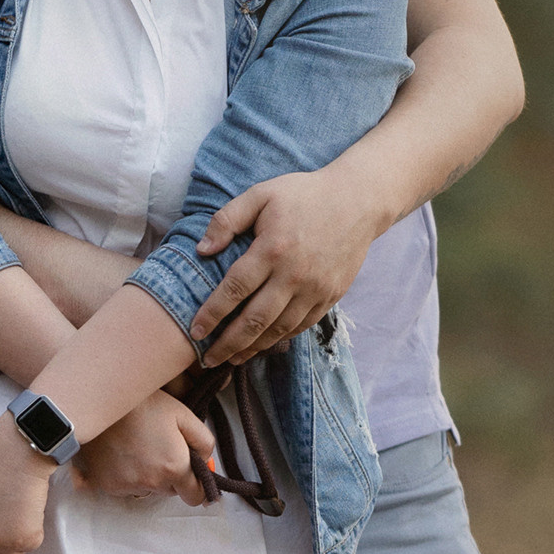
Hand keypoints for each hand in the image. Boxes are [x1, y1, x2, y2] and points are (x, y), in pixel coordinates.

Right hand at [76, 394, 215, 502]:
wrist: (102, 402)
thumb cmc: (145, 404)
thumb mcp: (184, 415)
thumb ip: (204, 442)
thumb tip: (205, 461)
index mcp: (174, 467)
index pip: (194, 497)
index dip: (197, 486)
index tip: (192, 476)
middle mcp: (151, 482)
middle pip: (170, 491)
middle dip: (171, 477)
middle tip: (161, 450)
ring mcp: (127, 486)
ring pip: (148, 490)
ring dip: (149, 477)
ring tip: (139, 449)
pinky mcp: (108, 485)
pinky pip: (127, 488)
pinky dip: (128, 476)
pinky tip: (124, 454)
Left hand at [190, 171, 384, 361]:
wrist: (358, 200)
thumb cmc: (304, 195)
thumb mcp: (261, 194)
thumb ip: (227, 219)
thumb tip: (201, 250)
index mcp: (273, 249)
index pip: (235, 289)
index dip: (212, 314)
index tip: (195, 331)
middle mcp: (294, 274)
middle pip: (255, 320)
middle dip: (228, 344)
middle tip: (208, 359)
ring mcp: (316, 289)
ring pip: (279, 329)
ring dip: (252, 348)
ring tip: (231, 359)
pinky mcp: (331, 296)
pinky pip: (301, 325)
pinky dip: (279, 339)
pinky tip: (262, 344)